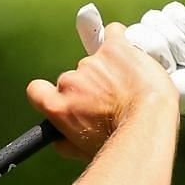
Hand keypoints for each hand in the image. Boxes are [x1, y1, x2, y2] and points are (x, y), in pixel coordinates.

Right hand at [25, 3, 178, 160]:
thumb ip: (65, 141)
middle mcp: (70, 82)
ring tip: (130, 89)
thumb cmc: (119, 141)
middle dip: (90, 88)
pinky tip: (130, 55)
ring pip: (96, 62)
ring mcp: (91, 63)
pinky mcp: (113, 48)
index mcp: (57, 106)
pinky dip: (120, 42)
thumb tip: (58, 138)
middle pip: (73, 79)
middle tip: (112, 102)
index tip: (63, 97)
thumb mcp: (83, 151)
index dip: (49, 92)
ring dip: (110, 71)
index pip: (37, 90)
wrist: (148, 123)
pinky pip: (113, 34)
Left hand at [124, 0, 184, 137]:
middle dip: (166, 47)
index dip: (151, 50)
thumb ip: (138, 67)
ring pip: (159, 18)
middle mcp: (144, 47)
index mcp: (133, 66)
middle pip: (143, 27)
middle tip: (181, 65)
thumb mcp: (163, 86)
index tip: (167, 70)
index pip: (129, 39)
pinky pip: (174, 10)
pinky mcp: (180, 21)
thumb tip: (119, 41)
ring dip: (180, 40)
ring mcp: (162, 32)